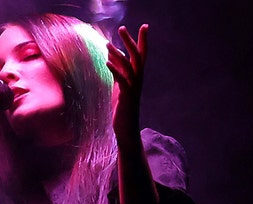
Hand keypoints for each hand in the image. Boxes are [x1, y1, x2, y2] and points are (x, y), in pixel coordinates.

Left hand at [106, 24, 148, 139]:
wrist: (126, 129)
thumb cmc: (122, 108)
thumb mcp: (119, 86)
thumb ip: (117, 71)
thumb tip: (111, 56)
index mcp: (136, 77)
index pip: (141, 55)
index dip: (143, 41)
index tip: (145, 26)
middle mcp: (138, 80)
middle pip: (137, 56)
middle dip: (130, 41)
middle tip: (123, 28)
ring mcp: (133, 88)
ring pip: (129, 67)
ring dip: (118, 54)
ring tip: (107, 44)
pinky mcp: (126, 96)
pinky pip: (122, 81)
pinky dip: (115, 70)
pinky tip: (107, 62)